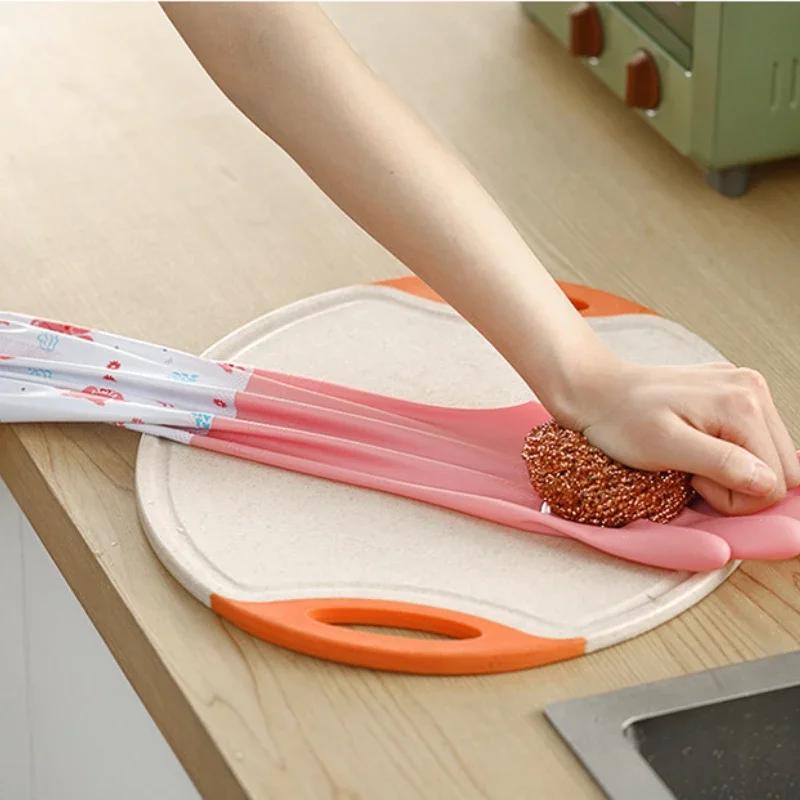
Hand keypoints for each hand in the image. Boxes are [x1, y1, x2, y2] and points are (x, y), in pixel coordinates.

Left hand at [558, 358, 799, 514]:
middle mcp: (754, 389)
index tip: (693, 479)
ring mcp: (747, 388)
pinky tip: (697, 443)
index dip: (734, 497)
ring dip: (735, 470)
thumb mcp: (665, 448)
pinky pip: (755, 440)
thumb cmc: (622, 421)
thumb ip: (722, 463)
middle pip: (782, 470)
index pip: (775, 482)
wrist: (599, 391)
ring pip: (772, 458)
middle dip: (739, 485)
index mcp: (744, 404)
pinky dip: (730, 453)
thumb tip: (768, 482)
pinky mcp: (737, 392)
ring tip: (692, 456)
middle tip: (693, 470)